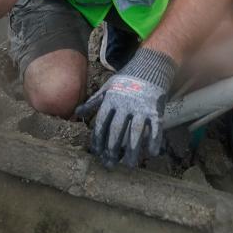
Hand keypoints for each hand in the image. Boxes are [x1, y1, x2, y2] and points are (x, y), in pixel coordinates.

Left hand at [75, 48, 175, 168]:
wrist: (149, 68)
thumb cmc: (126, 81)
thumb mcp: (107, 89)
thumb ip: (94, 102)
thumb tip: (77, 112)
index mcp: (111, 100)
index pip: (102, 123)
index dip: (98, 139)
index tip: (97, 153)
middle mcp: (125, 105)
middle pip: (116, 129)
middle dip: (112, 148)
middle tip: (110, 164)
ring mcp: (141, 108)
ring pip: (135, 131)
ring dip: (132, 149)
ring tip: (128, 164)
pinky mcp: (155, 110)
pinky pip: (155, 127)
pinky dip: (154, 140)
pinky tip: (152, 153)